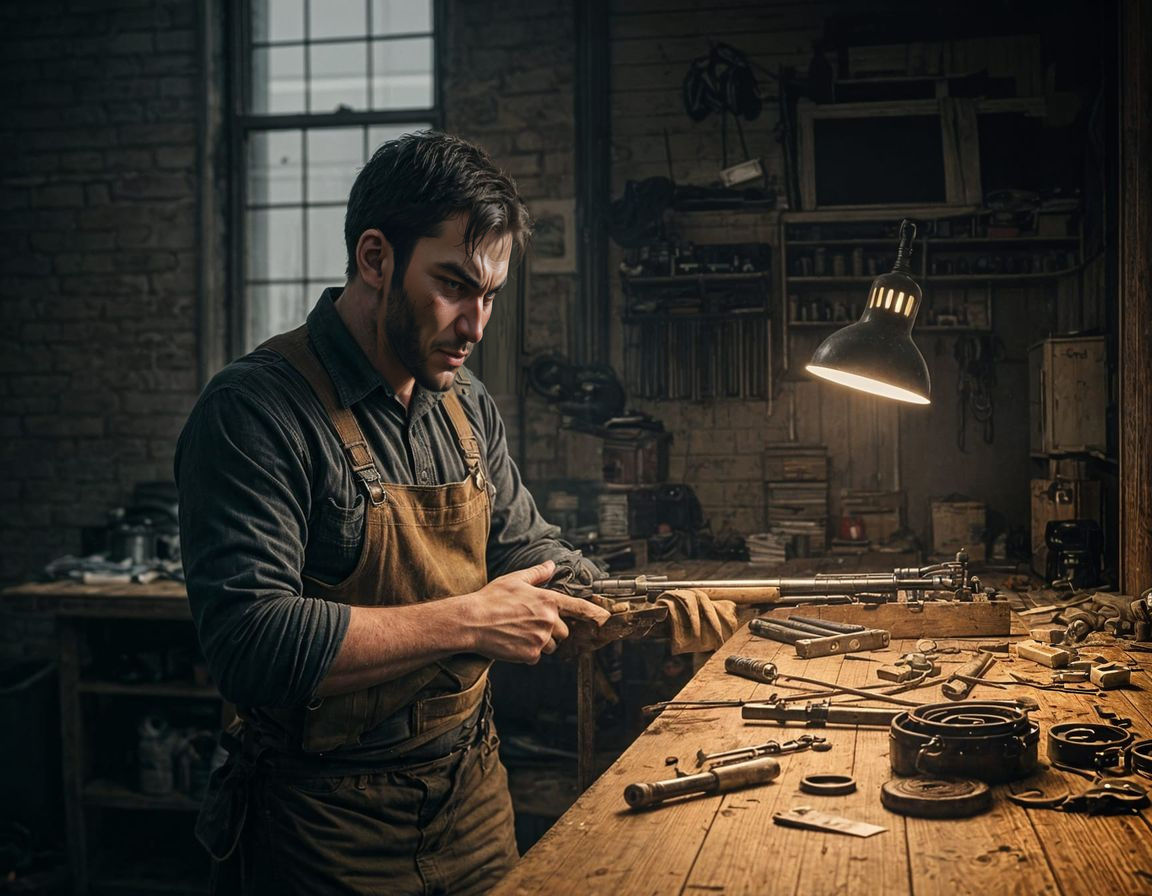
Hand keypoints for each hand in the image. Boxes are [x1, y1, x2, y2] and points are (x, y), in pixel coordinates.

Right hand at [465, 560, 610, 663]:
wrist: (472, 622)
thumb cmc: (492, 599)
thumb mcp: (515, 579)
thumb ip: (537, 574)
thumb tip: (550, 566)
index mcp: (548, 600)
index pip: (580, 608)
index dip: (596, 613)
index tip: (606, 617)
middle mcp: (548, 620)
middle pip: (564, 631)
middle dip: (552, 630)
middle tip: (530, 623)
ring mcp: (540, 639)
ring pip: (551, 646)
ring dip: (541, 642)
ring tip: (519, 632)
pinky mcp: (530, 655)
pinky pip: (536, 657)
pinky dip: (527, 652)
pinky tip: (513, 641)